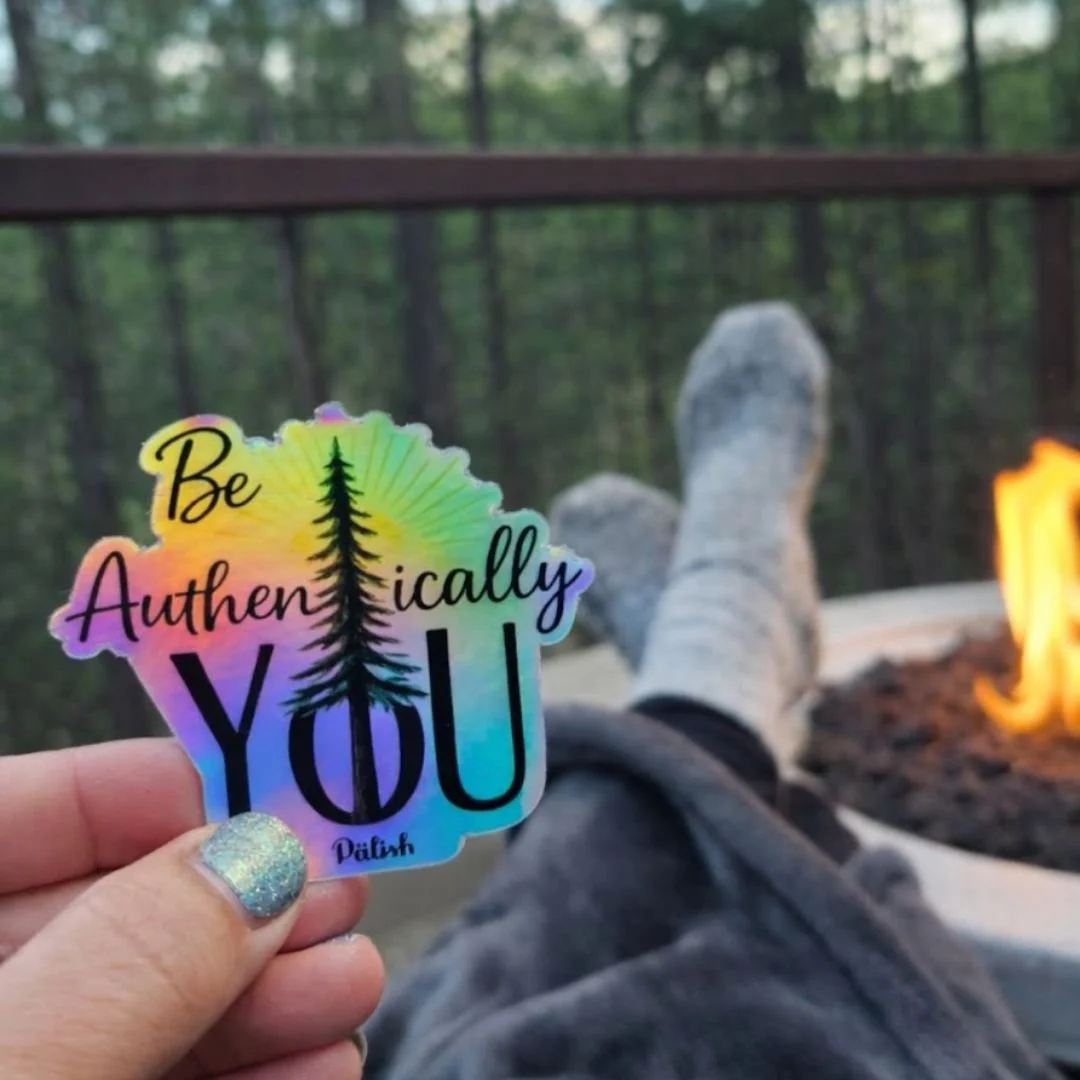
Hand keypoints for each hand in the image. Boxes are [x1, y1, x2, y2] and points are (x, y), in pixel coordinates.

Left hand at [0, 739, 383, 1078]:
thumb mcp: (12, 1071)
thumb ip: (121, 964)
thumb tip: (260, 855)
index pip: (16, 815)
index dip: (130, 786)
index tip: (253, 787)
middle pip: (102, 915)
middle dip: (233, 904)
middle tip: (337, 890)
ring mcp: (29, 1067)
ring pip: (142, 1009)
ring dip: (262, 994)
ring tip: (352, 982)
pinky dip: (245, 1078)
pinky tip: (317, 1065)